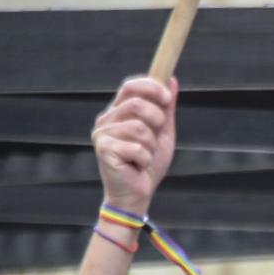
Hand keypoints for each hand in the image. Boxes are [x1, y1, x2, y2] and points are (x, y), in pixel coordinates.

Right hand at [91, 76, 177, 217]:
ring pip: (139, 128)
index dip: (150, 87)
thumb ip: (165, 109)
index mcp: (119, 112)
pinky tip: (137, 166)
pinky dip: (145, 159)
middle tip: (156, 136)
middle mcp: (107, 120)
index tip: (167, 97)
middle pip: (136, 104)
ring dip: (151, 145)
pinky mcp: (104, 150)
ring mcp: (102, 134)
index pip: (130, 86)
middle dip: (156, 120)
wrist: (137, 194)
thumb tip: (171, 79)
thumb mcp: (162, 133)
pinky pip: (137, 148)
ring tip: (143, 156)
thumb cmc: (148, 164)